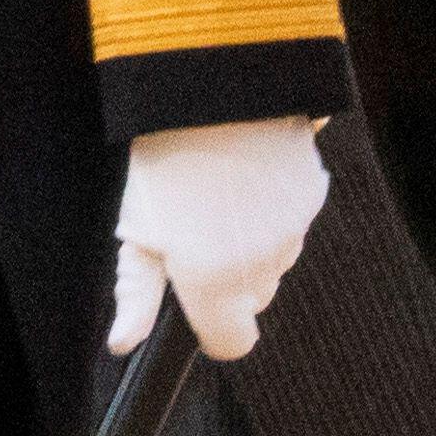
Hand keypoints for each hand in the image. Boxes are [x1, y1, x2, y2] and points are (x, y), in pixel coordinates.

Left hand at [108, 113, 330, 359]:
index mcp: (213, 283)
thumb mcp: (136, 231)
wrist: (214, 91)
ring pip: (275, 261)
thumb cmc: (163, 164)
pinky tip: (248, 177)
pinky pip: (294, 223)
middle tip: (200, 230)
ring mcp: (292, 232)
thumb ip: (136, 295)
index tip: (196, 296)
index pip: (233, 343)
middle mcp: (260, 267)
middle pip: (254, 299)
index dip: (214, 327)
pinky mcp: (312, 198)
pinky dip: (275, 212)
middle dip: (231, 279)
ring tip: (223, 196)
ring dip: (254, 245)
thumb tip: (122, 344)